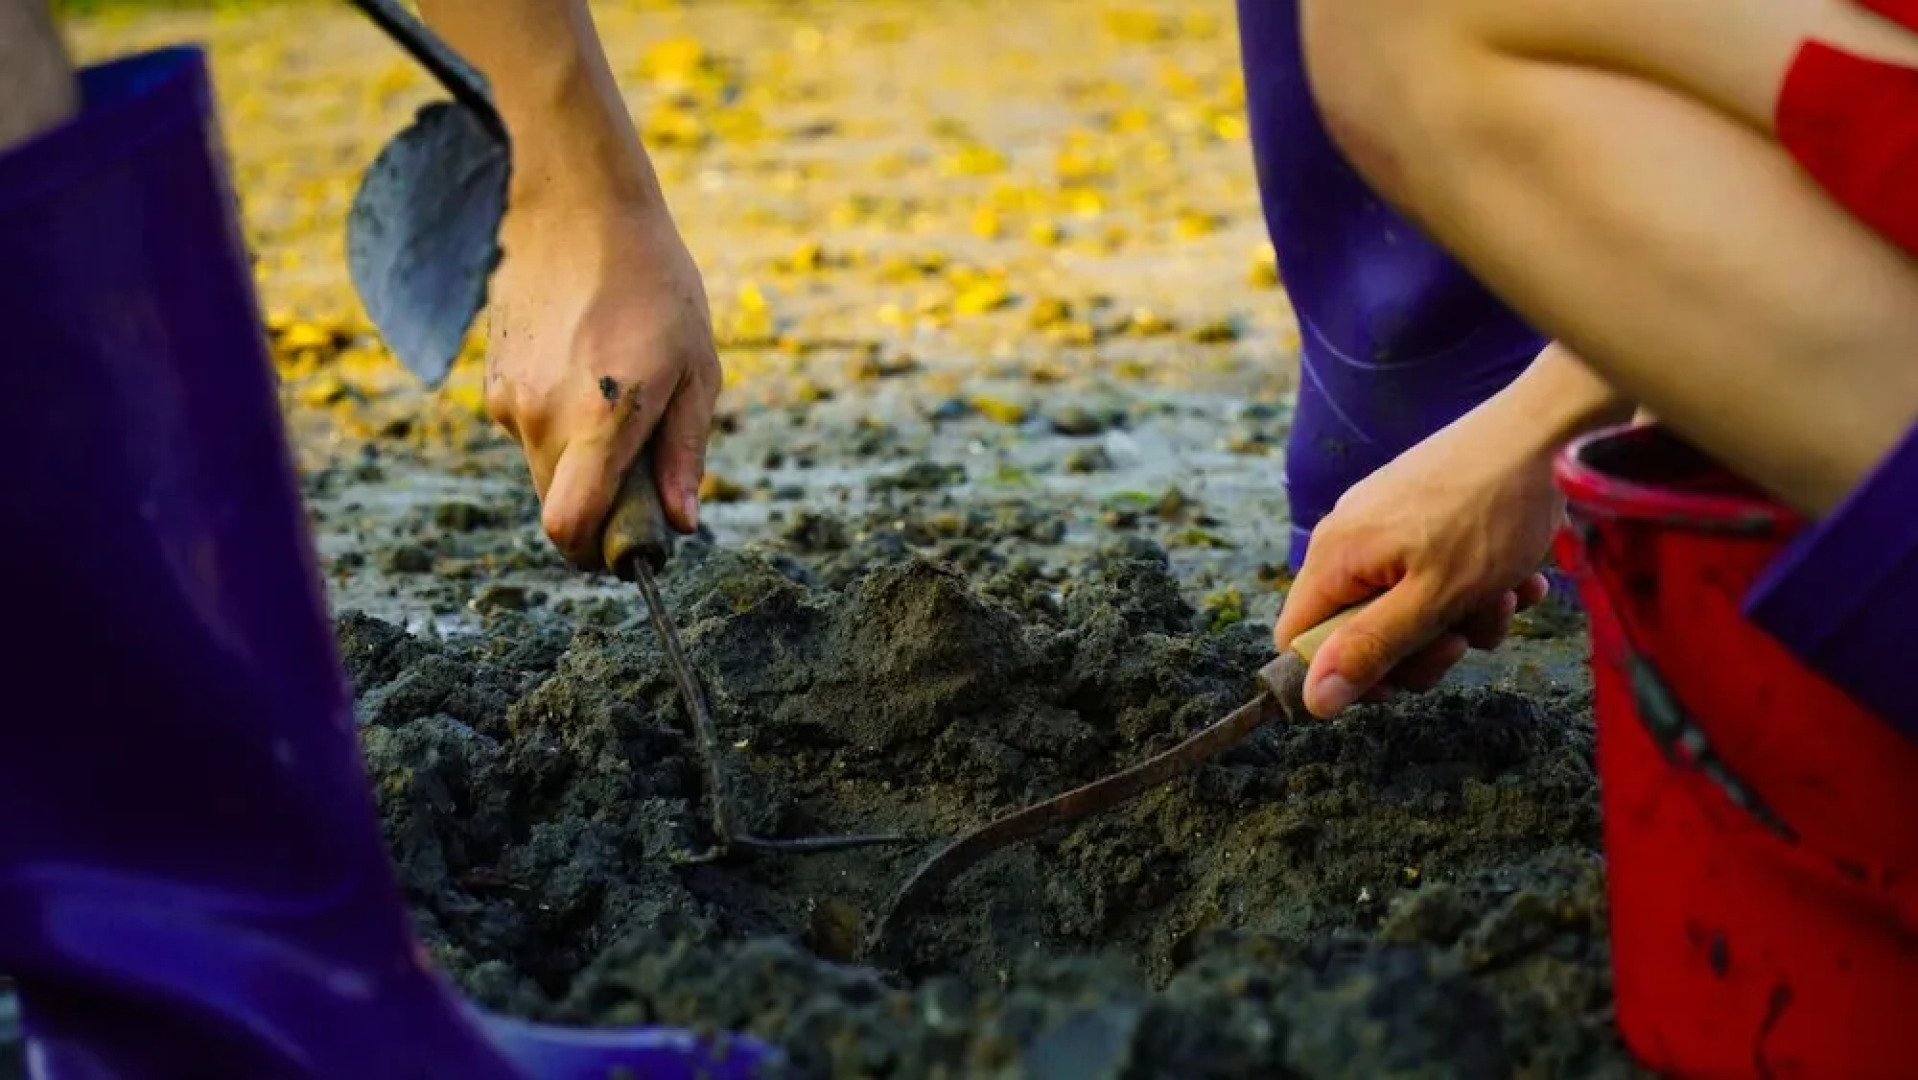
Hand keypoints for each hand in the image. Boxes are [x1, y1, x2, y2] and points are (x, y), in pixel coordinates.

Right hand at [482, 201, 715, 569]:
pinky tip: (587, 369)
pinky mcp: (492, 382)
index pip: (569, 527)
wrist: (576, 206)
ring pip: (544, 470)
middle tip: (643, 469)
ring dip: (579, 461)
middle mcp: (540, 418)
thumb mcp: (696, 369)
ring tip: (619, 393)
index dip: (596, 552)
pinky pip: (529, 431)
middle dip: (598, 508)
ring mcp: (508, 399)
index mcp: (597, 421)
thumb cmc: (654, 284)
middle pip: (558, 510)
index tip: (631, 541)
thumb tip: (682, 522)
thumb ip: (685, 453)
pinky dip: (558, 425)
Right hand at [1272, 393, 1564, 717]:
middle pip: (1358, 631)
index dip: (1343, 673)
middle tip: (1464, 637)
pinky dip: (1475, 587)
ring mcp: (1386, 523)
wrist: (1547, 432)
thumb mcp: (1434, 599)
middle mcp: (1349, 537)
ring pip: (1407, 607)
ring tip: (1506, 594)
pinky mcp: (1423, 514)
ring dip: (1462, 619)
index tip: (1400, 677)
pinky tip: (1518, 577)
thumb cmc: (1492, 511)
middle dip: (1419, 647)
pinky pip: (1434, 575)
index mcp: (1335, 557)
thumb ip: (1370, 649)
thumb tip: (1311, 699)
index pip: (1298, 640)